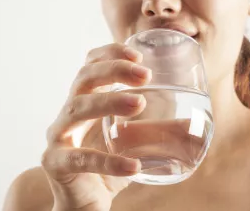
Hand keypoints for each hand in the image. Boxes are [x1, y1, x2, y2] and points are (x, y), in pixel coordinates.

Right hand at [41, 43, 150, 210]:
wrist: (87, 199)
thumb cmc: (110, 164)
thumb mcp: (135, 142)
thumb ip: (157, 130)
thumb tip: (193, 124)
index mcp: (87, 101)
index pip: (91, 66)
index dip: (110, 53)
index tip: (138, 54)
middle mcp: (69, 113)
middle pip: (84, 79)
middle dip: (114, 70)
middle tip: (145, 74)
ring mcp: (59, 136)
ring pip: (76, 109)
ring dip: (108, 102)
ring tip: (140, 103)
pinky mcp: (56, 163)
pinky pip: (81, 158)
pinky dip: (108, 161)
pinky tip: (133, 165)